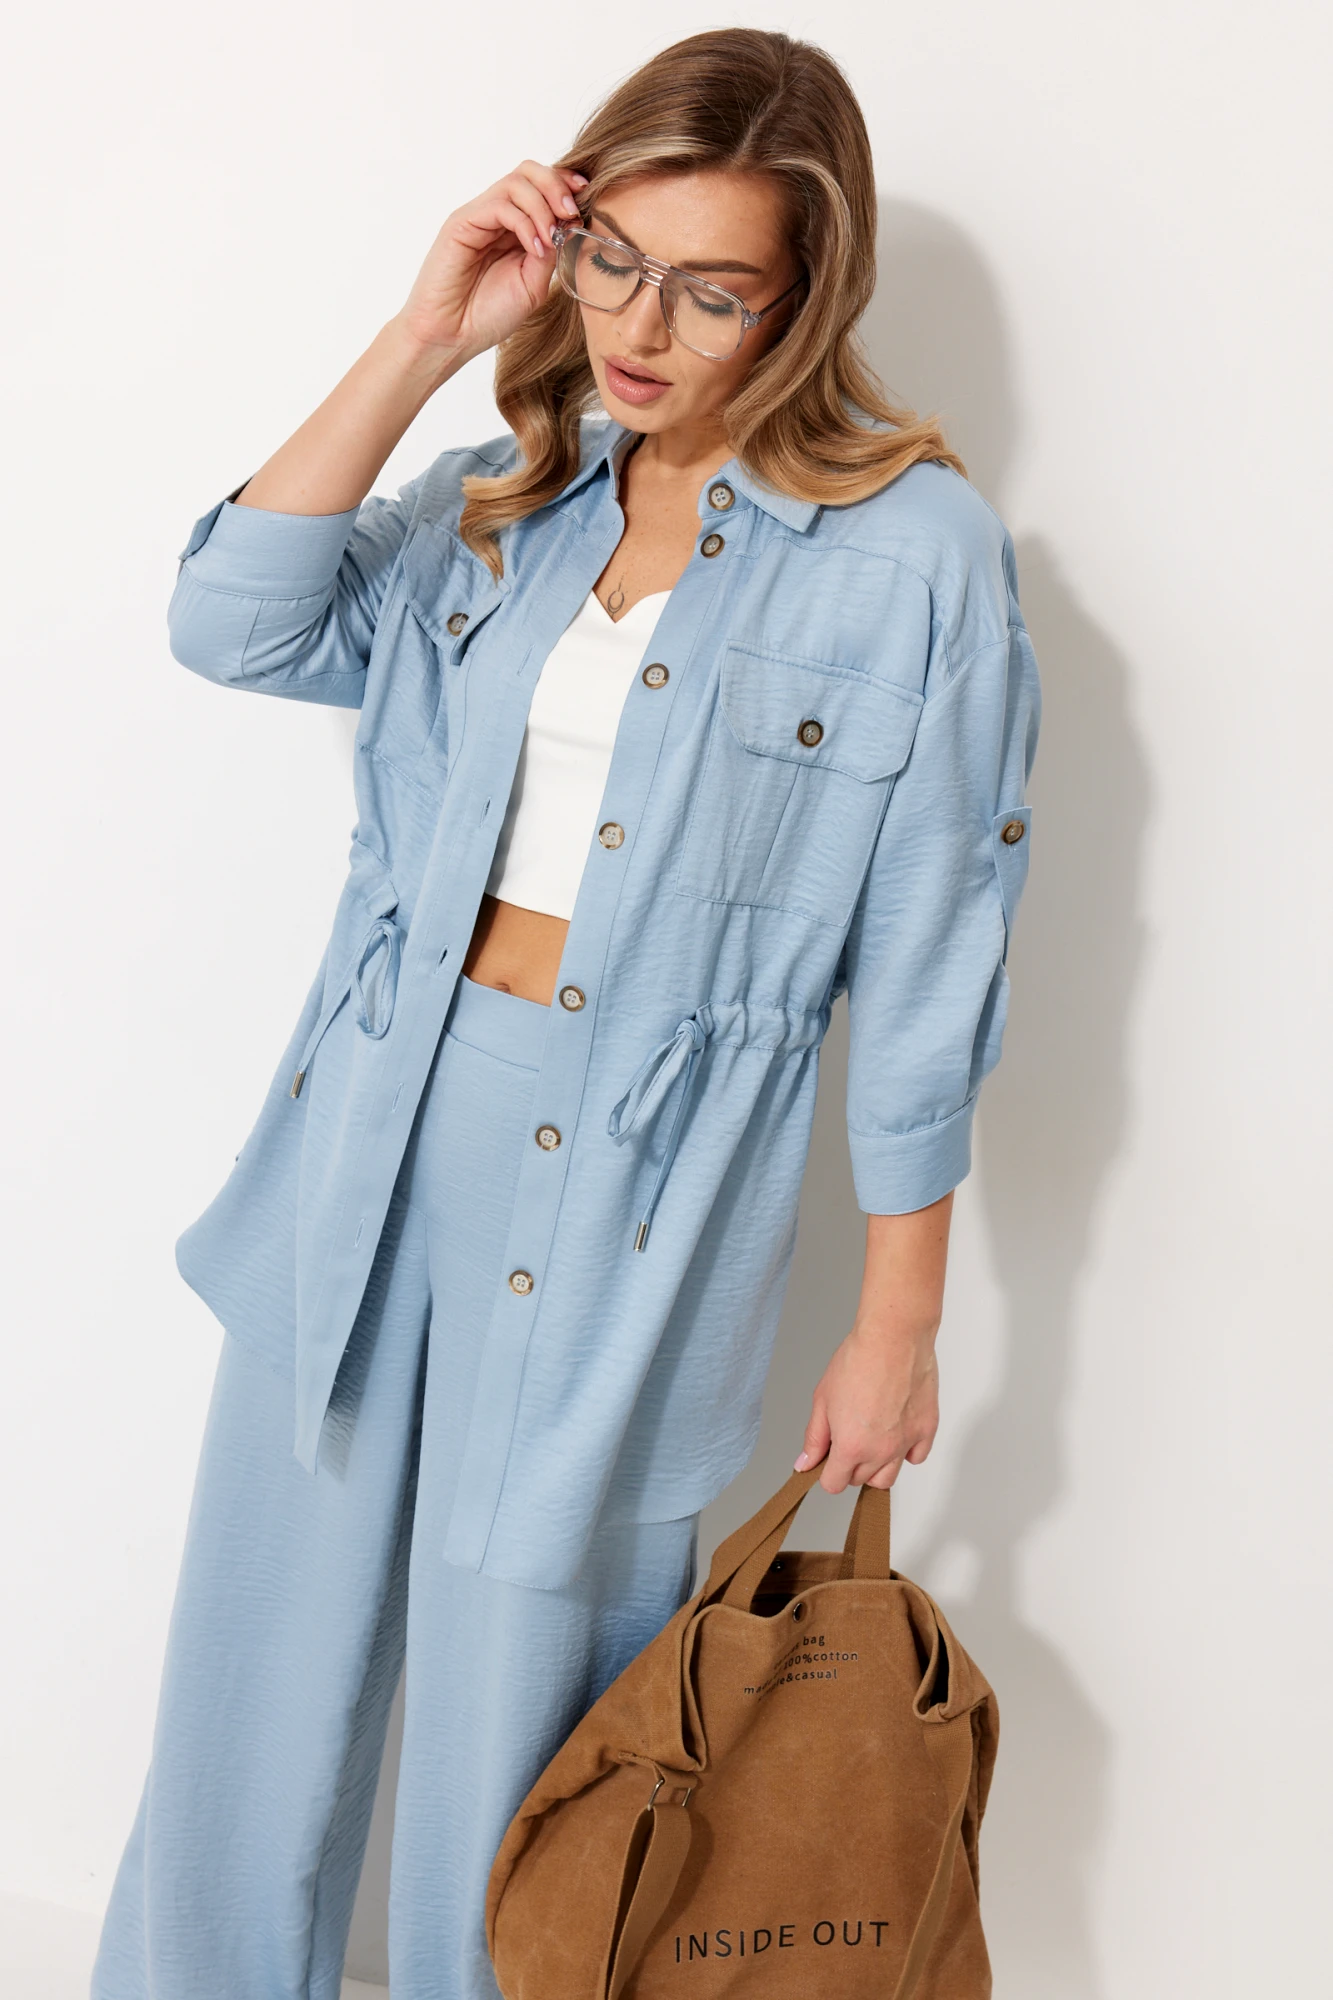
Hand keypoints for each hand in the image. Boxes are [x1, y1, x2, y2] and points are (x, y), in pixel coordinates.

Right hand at [394, 161, 587, 365]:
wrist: (451, 336)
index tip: (587, 198)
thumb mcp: (533, 285)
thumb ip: (550, 253)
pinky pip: (500, 205)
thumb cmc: (488, 315)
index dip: (565, 185)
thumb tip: (569, 225)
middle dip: (557, 185)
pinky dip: (524, 222)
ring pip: (516, 182)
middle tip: (571, 212)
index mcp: (514, 228)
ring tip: (551, 237)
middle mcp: (496, 216)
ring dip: (543, 205)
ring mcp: (479, 217)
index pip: (541, 187)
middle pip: (529, 172)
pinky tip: (534, 247)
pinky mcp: (462, 223)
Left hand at [795, 1321, 939, 1493]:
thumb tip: (805, 1463)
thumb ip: (815, 1437)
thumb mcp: (823, 1398)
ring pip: (888, 1477)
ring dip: (876, 1466)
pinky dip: (906, 1452)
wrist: (893, 1338)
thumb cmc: (857, 1361)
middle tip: (848, 1436)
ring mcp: (906, 1443)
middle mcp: (880, 1452)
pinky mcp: (927, 1430)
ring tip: (871, 1438)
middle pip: (860, 1480)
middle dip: (849, 1465)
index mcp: (851, 1447)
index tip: (827, 1459)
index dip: (826, 1473)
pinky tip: (896, 1432)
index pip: (834, 1484)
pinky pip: (916, 1457)